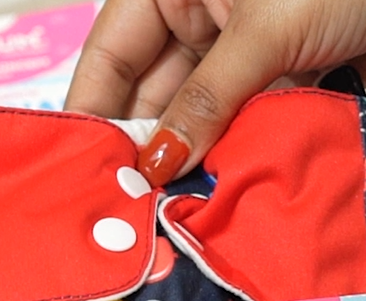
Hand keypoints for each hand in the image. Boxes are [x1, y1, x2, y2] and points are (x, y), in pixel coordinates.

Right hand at [64, 0, 365, 186]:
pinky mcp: (284, 79)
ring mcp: (243, 49)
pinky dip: (237, 157)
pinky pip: (245, 126)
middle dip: (146, 148)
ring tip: (173, 215)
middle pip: (153, 92)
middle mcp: (201, 12)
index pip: (111, 52)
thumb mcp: (264, 33)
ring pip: (200, 117)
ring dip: (194, 162)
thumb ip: (207, 99)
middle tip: (130, 212)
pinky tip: (222, 198)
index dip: (93, 111)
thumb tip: (157, 160)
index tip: (81, 172)